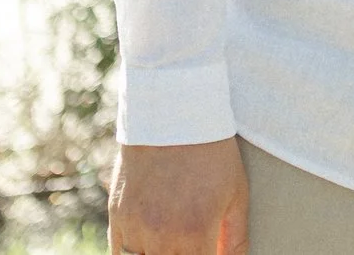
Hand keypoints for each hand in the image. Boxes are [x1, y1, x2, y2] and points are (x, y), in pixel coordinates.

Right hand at [108, 139, 249, 254]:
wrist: (173, 112)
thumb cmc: (212, 152)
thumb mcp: (236, 194)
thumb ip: (235, 238)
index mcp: (196, 233)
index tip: (208, 252)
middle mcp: (161, 236)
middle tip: (190, 247)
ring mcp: (135, 227)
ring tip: (171, 245)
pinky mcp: (116, 216)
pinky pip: (118, 253)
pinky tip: (148, 248)